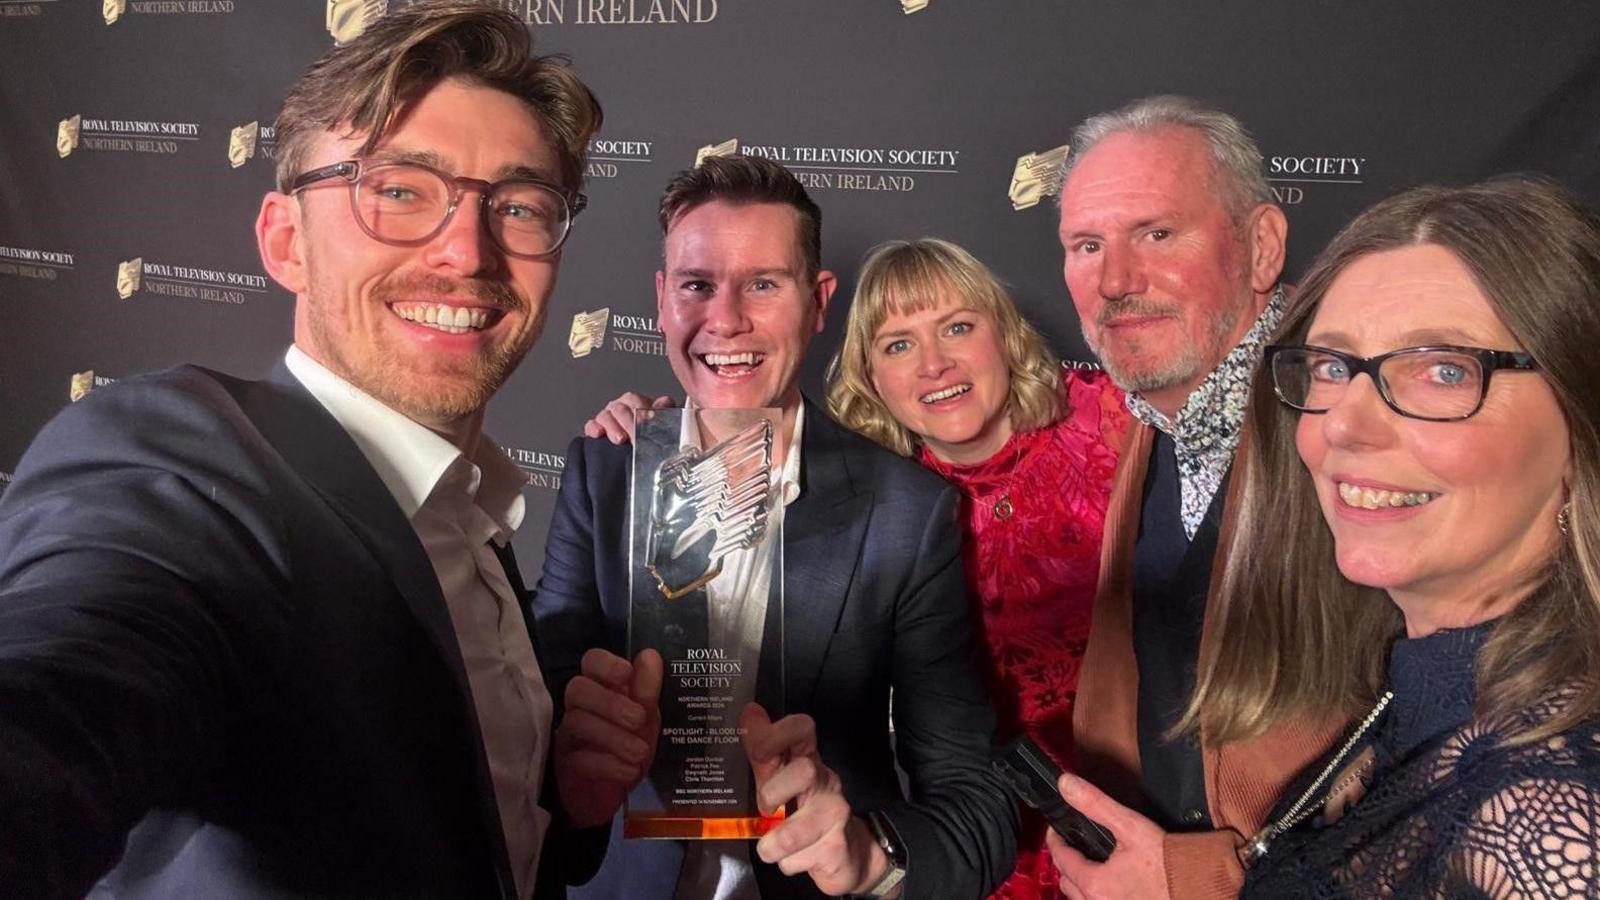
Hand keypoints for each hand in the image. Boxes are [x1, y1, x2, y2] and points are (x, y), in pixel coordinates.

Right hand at [553, 648, 662, 828]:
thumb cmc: (628, 746)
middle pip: (578, 689)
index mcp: (601, 688)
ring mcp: (570, 735)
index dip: (606, 664)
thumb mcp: (646, 719)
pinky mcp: (567, 765)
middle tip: (638, 719)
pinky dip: (609, 765)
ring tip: (640, 752)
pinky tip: (629, 771)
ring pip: (579, 723)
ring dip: (614, 737)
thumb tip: (649, 656)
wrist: (613, 796)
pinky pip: (581, 760)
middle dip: (609, 702)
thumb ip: (646, 690)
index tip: (627, 674)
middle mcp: (580, 706)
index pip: (591, 662)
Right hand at [582, 392, 674, 443]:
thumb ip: (664, 410)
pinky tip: (599, 434)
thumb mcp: (662, 421)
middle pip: (620, 410)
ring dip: (613, 428)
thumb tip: (664, 402)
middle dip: (629, 424)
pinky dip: (594, 428)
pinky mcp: (596, 429)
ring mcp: (607, 417)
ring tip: (620, 439)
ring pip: (605, 416)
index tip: (646, 426)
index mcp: (636, 402)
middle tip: (636, 437)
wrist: (641, 450)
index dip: (640, 414)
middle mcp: (620, 407)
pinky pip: (591, 425)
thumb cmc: (651, 434)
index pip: (635, 402)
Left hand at [744, 704, 887, 896]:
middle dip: (773, 793)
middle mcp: (826, 781)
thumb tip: (749, 713)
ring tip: (771, 847)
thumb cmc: (806, 814)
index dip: (778, 732)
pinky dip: (787, 864)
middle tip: (765, 810)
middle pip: (804, 771)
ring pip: (793, 832)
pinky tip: (797, 858)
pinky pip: (797, 859)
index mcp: (809, 760)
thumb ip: (764, 756)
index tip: (757, 749)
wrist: (849, 855)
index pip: (803, 728)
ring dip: (772, 845)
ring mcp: (836, 814)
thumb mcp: (782, 784)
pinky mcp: (837, 848)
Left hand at [1047, 773, 1170, 899]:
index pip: (1061, 858)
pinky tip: (1112, 884)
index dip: (1055, 840)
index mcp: (1095, 884)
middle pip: (1067, 883)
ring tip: (1091, 865)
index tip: (1056, 829)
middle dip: (1067, 863)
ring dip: (1081, 883)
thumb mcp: (1131, 826)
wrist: (1203, 887)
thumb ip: (1096, 804)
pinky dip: (1098, 895)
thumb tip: (1067, 785)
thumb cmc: (1170, 862)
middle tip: (1074, 846)